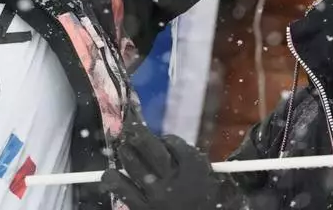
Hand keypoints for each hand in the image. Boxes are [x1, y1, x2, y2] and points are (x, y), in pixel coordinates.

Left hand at [100, 121, 236, 209]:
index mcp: (194, 169)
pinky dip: (113, 178)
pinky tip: (113, 175)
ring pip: (132, 163)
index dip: (166, 139)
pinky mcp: (142, 209)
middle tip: (130, 130)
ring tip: (124, 149)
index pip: (173, 143)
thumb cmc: (213, 206)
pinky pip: (120, 188)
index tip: (163, 142)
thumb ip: (202, 165)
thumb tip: (179, 148)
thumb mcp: (220, 183)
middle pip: (149, 147)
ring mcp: (155, 194)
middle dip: (137, 134)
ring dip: (125, 152)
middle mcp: (173, 178)